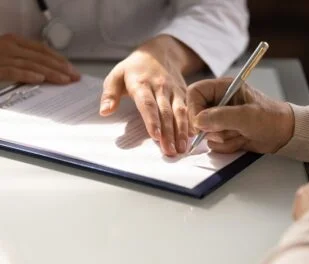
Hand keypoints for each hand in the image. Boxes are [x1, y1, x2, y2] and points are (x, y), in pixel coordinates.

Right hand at [0, 34, 79, 83]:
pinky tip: (40, 79)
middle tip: (74, 77)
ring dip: (50, 73)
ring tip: (64, 80)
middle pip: (41, 57)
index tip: (72, 69)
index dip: (59, 59)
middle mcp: (9, 46)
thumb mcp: (9, 56)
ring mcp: (1, 56)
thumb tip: (47, 72)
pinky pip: (13, 71)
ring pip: (31, 65)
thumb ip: (25, 61)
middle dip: (61, 68)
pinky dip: (27, 75)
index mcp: (14, 41)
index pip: (42, 50)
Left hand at [100, 37, 192, 155]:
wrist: (160, 53)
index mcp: (142, 83)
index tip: (155, 135)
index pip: (148, 104)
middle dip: (169, 133)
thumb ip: (109, 94)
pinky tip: (191, 139)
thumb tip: (105, 112)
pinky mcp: (184, 94)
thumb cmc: (135, 68)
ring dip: (181, 132)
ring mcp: (174, 91)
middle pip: (166, 112)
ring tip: (181, 149)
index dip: (152, 120)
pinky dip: (190, 125)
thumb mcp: (116, 75)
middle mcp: (161, 87)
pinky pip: (188, 110)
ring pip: (180, 112)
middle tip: (169, 151)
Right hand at [187, 78, 293, 153]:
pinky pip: (213, 142)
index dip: (193, 109)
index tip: (200, 125)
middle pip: (196, 115)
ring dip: (222, 138)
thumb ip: (221, 117)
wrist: (283, 134)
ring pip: (205, 132)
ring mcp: (220, 118)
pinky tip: (241, 139)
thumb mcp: (246, 116)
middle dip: (211, 128)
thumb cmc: (270, 118)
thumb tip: (199, 122)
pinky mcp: (223, 132)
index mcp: (223, 87)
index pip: (195, 93)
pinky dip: (226, 145)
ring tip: (240, 133)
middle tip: (226, 132)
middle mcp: (219, 101)